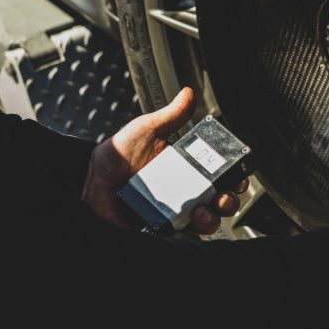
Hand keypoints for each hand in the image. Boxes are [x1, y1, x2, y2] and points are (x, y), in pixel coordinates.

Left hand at [82, 87, 247, 233]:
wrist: (90, 178)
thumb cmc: (117, 155)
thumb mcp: (147, 129)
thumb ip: (171, 115)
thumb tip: (188, 93)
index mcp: (186, 170)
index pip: (219, 177)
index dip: (234, 178)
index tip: (238, 175)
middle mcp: (184, 193)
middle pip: (219, 202)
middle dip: (229, 201)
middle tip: (224, 196)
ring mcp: (173, 212)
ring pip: (206, 222)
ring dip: (213, 218)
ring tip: (204, 211)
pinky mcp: (161, 229)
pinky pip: (182, 235)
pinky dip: (191, 231)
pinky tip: (188, 222)